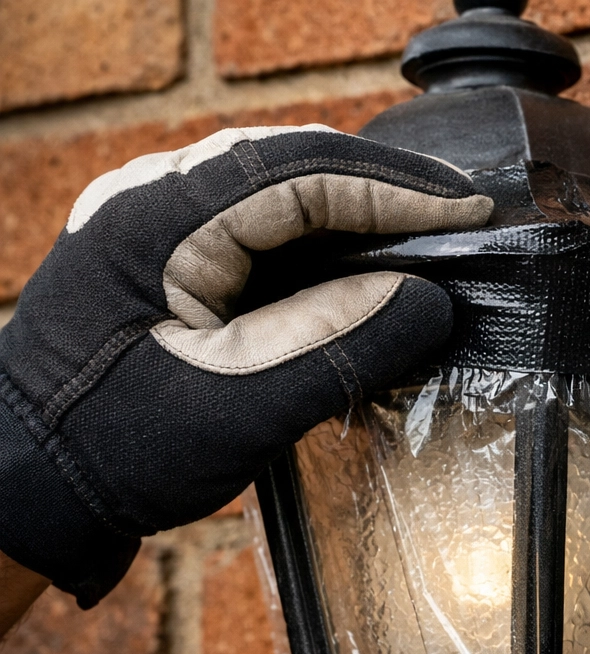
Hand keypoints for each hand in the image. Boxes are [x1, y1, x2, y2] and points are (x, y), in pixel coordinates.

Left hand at [0, 126, 492, 606]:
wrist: (27, 482)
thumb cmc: (119, 447)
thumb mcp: (245, 403)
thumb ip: (343, 343)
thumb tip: (430, 302)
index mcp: (160, 218)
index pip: (303, 173)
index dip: (398, 189)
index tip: (471, 211)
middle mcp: (149, 196)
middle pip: (291, 162)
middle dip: (384, 186)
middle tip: (462, 215)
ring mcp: (148, 217)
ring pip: (274, 183)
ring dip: (354, 205)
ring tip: (429, 230)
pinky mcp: (158, 248)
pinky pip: (252, 217)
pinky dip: (317, 232)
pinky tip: (363, 257)